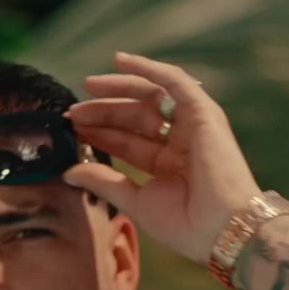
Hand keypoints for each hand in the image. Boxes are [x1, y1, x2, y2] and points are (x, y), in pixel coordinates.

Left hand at [62, 52, 261, 264]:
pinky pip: (174, 82)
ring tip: (89, 85)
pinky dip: (149, 69)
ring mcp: (194, 126)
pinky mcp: (203, 112)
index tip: (73, 129)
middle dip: (104, 111)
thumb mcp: (134, 200)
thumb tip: (68, 172)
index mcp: (168, 166)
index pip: (129, 142)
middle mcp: (181, 142)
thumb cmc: (184, 223)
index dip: (101, 133)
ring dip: (120, 87)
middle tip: (73, 111)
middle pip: (136, 117)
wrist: (220, 228)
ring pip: (152, 96)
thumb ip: (103, 181)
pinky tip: (121, 61)